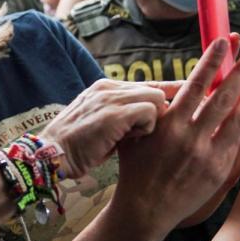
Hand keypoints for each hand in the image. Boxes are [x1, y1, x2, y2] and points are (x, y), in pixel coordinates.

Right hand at [38, 78, 168, 178]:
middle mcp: (109, 87)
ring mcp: (112, 98)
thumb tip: (153, 118)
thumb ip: (123, 116)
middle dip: (166, 110)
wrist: (51, 155)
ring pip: (156, 98)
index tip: (188, 95)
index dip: (168, 92)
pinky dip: (147, 128)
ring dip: (153, 122)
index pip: (146, 85)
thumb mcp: (101, 125)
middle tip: (167, 129)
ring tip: (135, 138)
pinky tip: (131, 140)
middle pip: (156, 89)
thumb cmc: (77, 148)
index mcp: (105, 88)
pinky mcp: (115, 112)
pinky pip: (151, 112)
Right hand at [113, 37, 239, 239]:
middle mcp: (190, 136)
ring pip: (237, 117)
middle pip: (224, 96)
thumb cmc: (136, 166)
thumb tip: (176, 88)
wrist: (145, 207)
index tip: (223, 42)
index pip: (196, 84)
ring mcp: (207, 154)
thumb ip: (156, 110)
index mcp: (169, 124)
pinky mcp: (218, 169)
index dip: (212, 61)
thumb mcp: (138, 132)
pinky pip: (236, 139)